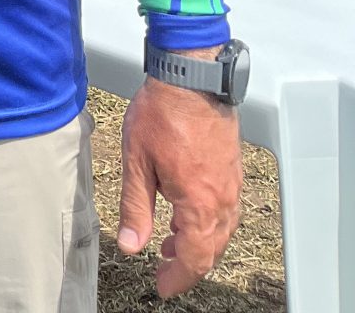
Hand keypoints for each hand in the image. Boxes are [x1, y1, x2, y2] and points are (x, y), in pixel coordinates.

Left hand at [118, 73, 241, 298]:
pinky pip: (225, 208)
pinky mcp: (231, 167)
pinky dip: (208, 220)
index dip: (177, 277)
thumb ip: (135, 207)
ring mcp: (231, 183)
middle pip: (211, 249)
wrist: (191, 76)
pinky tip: (188, 210)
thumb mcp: (137, 162)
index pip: (193, 258)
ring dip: (198, 242)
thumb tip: (130, 245)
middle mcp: (222, 199)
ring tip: (171, 241)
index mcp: (199, 204)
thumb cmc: (162, 112)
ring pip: (221, 230)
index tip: (162, 286)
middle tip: (163, 266)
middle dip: (187, 263)